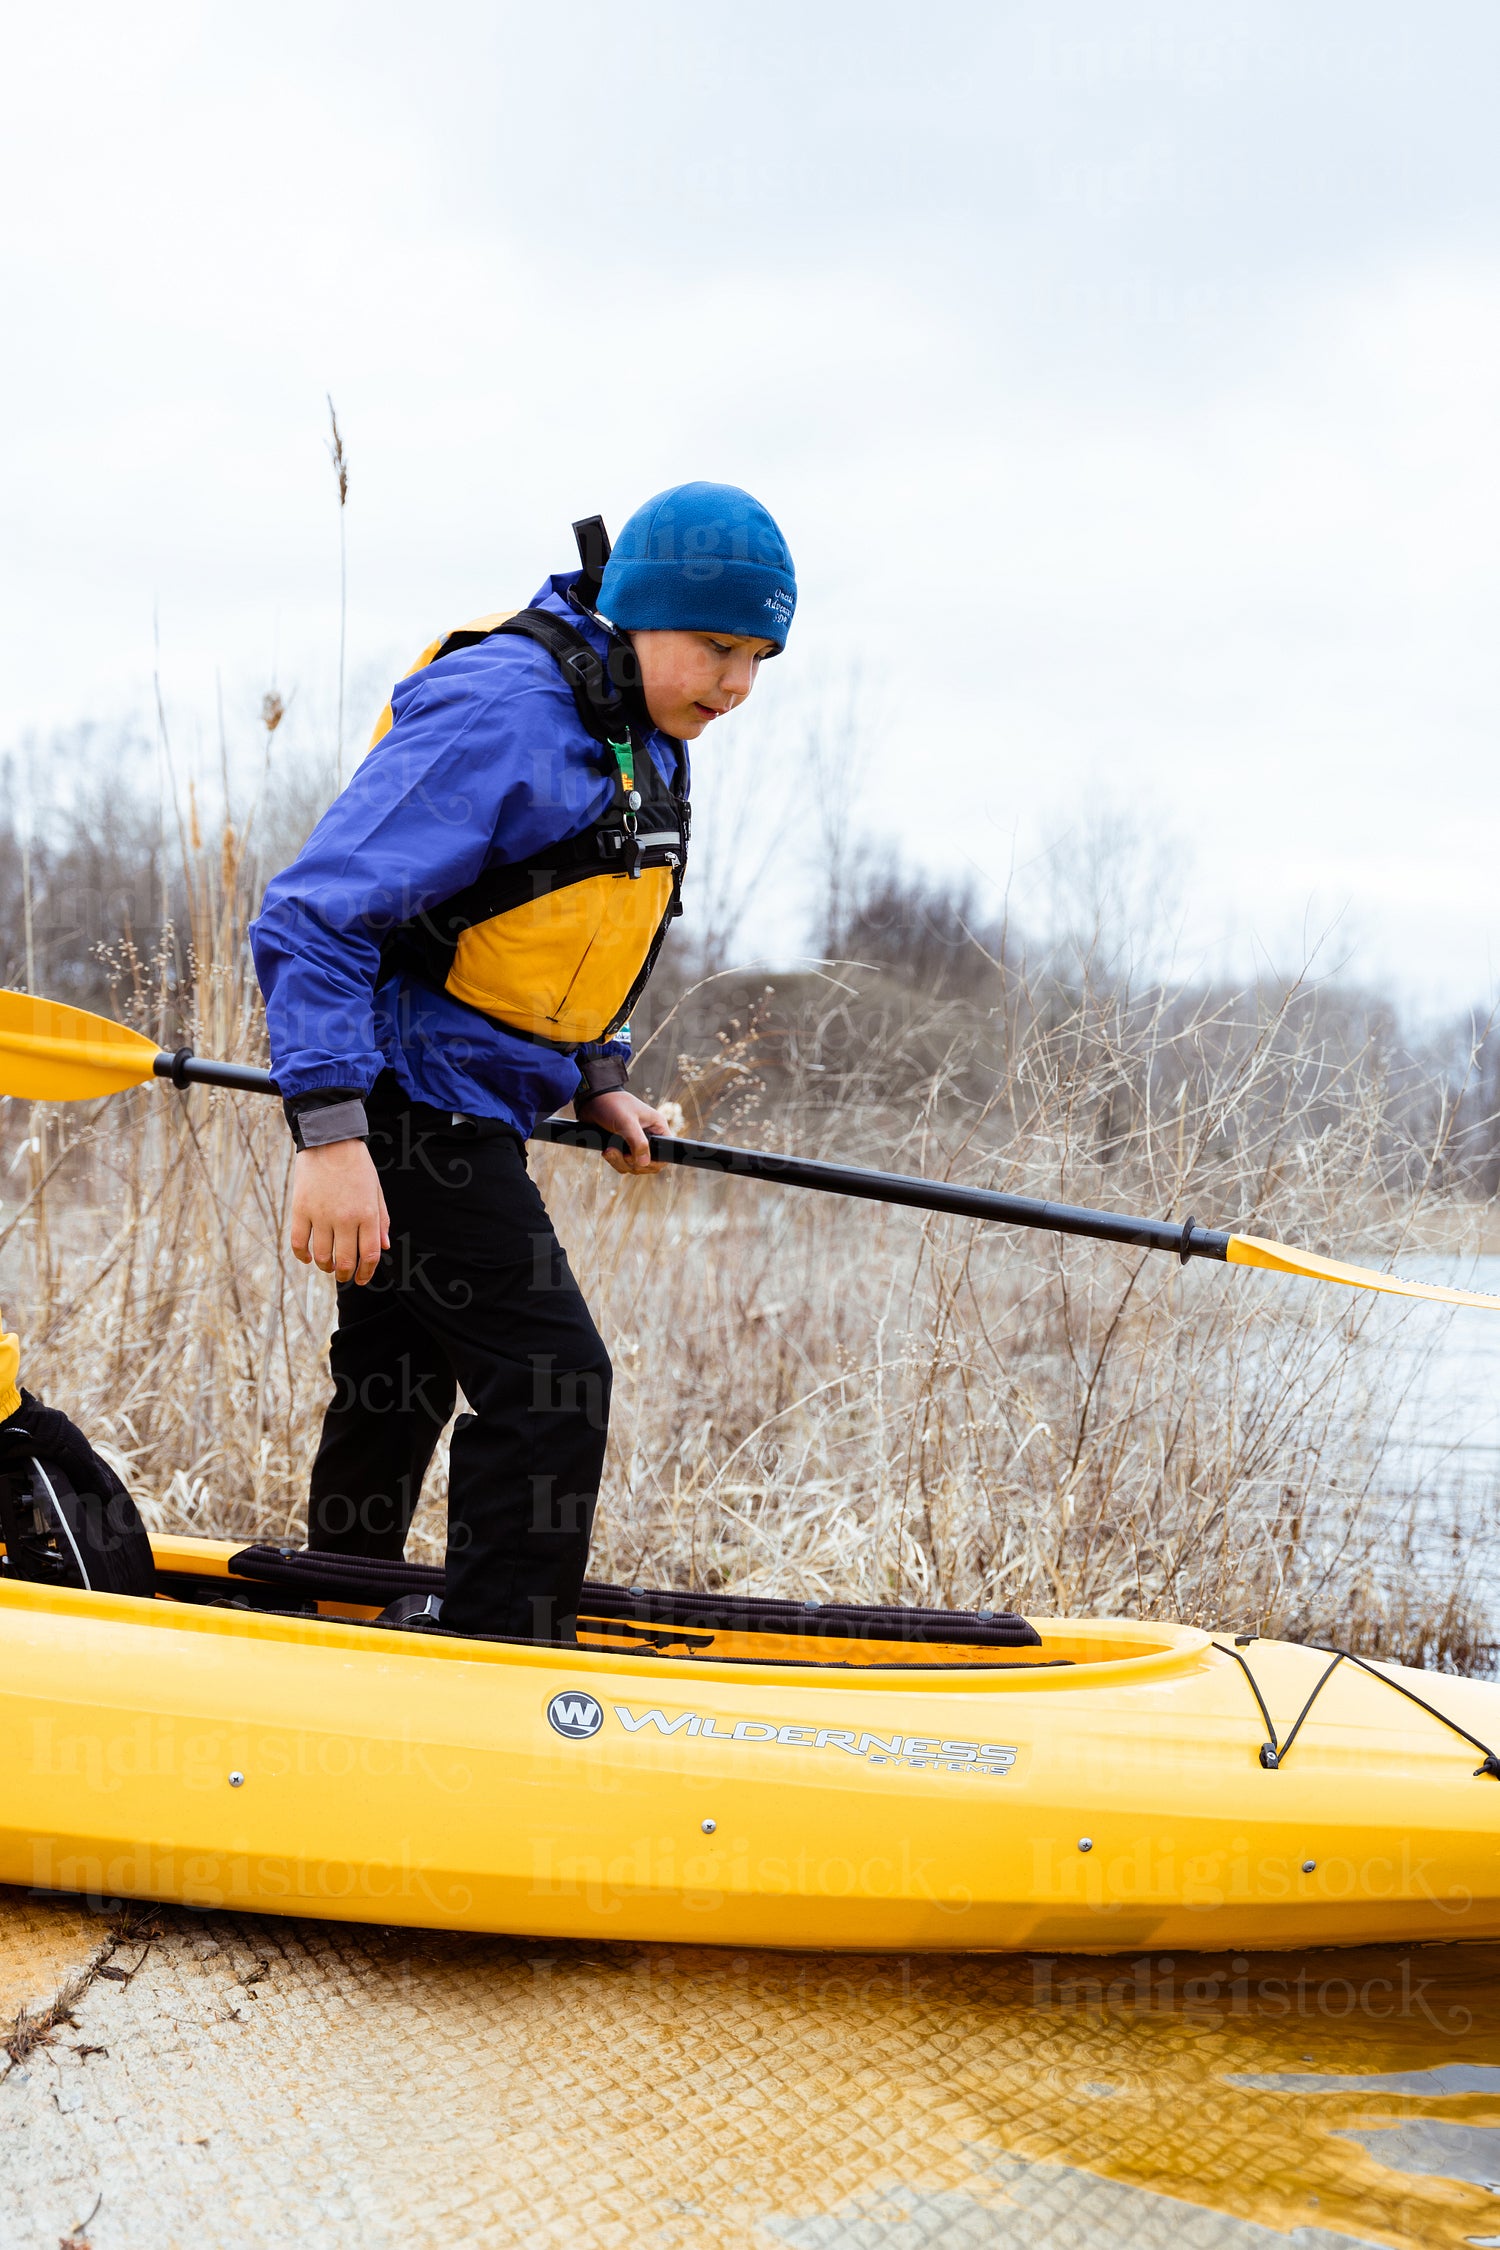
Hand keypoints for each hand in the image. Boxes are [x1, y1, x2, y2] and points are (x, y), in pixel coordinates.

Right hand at [290, 1141, 390, 1284]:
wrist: (330, 1139)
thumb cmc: (357, 1165)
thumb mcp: (376, 1190)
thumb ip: (381, 1220)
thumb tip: (383, 1248)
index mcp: (367, 1214)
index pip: (369, 1254)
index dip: (366, 1272)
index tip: (361, 1279)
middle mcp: (345, 1218)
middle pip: (345, 1260)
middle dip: (346, 1274)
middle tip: (344, 1275)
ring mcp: (321, 1215)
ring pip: (322, 1256)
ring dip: (325, 1267)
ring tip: (327, 1266)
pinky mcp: (300, 1209)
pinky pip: (299, 1243)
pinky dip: (302, 1256)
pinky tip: (307, 1258)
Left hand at [575, 1089, 676, 1174]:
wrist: (591, 1099)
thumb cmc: (612, 1104)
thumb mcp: (626, 1122)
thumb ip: (638, 1142)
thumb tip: (644, 1163)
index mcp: (657, 1128)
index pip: (665, 1153)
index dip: (654, 1162)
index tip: (639, 1160)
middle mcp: (649, 1137)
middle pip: (648, 1164)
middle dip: (632, 1163)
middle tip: (621, 1154)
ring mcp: (635, 1143)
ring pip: (634, 1166)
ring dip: (620, 1162)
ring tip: (608, 1150)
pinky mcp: (623, 1147)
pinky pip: (623, 1163)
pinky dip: (614, 1160)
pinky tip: (606, 1150)